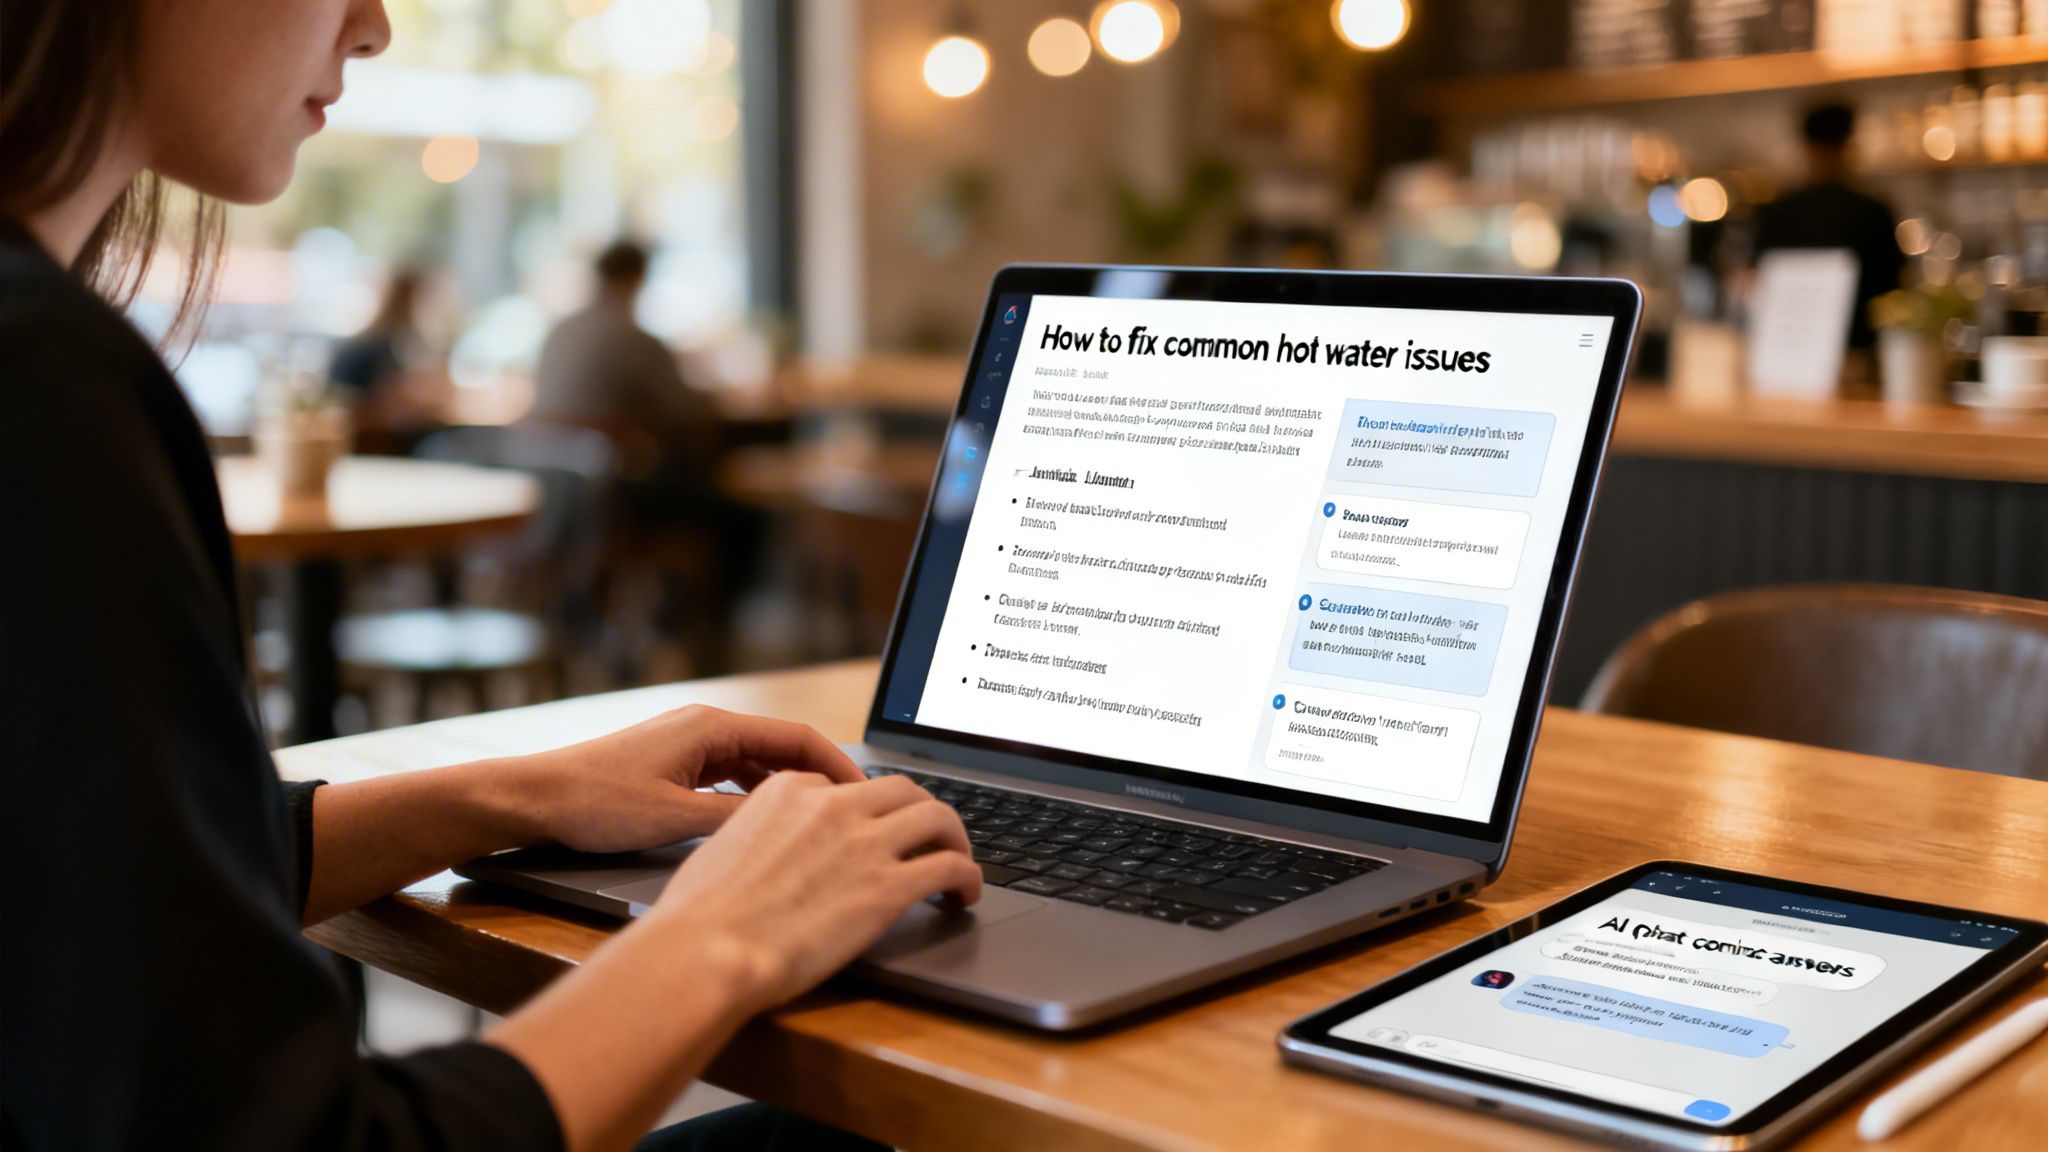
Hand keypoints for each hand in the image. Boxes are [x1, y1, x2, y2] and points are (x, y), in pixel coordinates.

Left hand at [498, 705, 865, 853]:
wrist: (535, 798)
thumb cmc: (596, 802)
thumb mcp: (675, 819)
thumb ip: (736, 821)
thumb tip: (789, 828)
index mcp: (712, 727)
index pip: (797, 738)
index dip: (839, 766)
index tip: (866, 794)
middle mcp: (705, 727)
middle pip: (782, 748)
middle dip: (820, 779)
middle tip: (854, 813)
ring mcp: (690, 745)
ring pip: (758, 763)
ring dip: (789, 790)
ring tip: (820, 822)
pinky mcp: (675, 765)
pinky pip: (731, 775)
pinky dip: (756, 796)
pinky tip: (769, 824)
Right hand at [645, 771, 981, 1011]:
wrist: (706, 950)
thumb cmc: (697, 916)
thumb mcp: (722, 848)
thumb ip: (757, 837)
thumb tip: (768, 855)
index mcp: (788, 791)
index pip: (847, 786)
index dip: (868, 811)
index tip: (875, 831)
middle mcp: (833, 806)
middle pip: (903, 790)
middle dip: (922, 811)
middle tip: (931, 838)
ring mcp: (864, 843)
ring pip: (938, 817)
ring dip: (956, 838)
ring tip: (959, 862)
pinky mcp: (888, 888)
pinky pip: (950, 867)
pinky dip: (969, 877)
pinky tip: (965, 895)